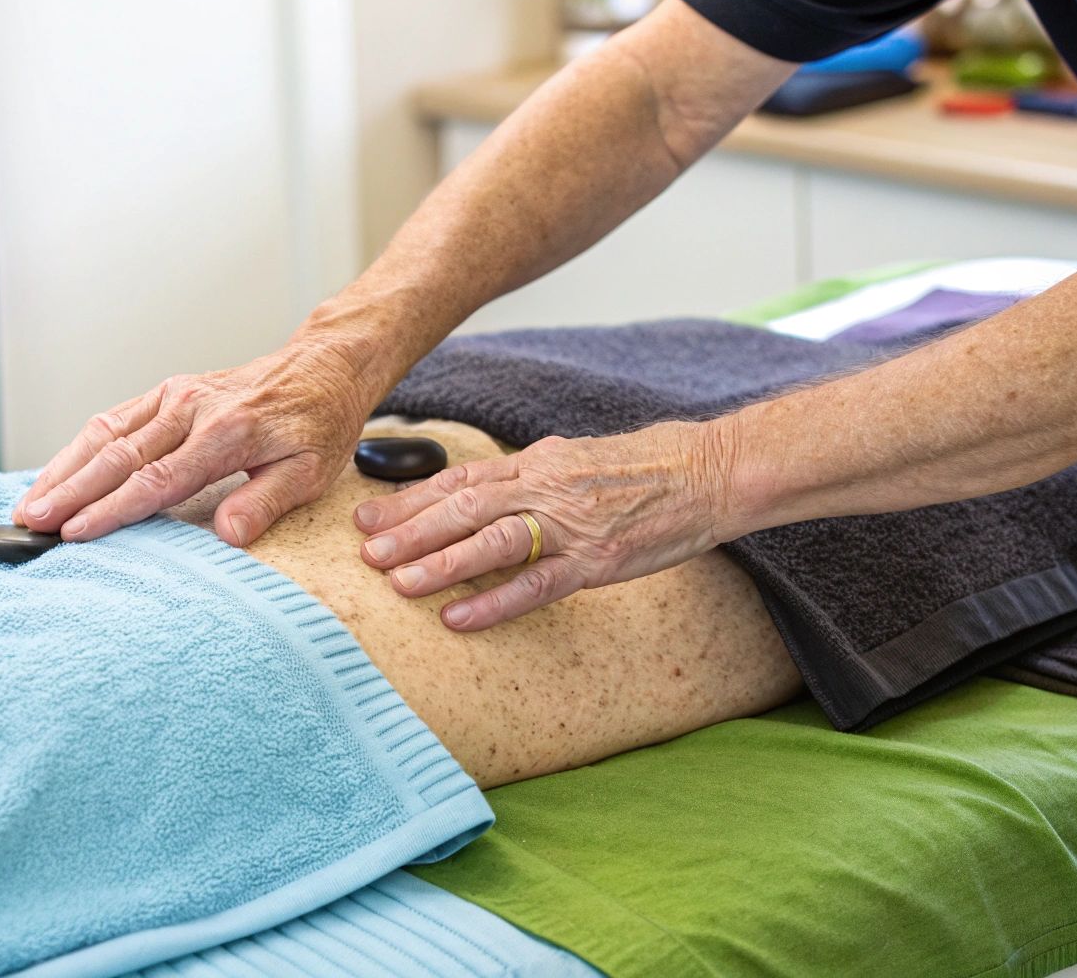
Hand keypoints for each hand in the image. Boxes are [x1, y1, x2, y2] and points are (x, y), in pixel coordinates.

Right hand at [14, 343, 373, 545]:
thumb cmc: (318, 422)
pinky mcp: (168, 392)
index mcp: (225, 433)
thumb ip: (265, 501)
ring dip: (63, 468)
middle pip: (117, 457)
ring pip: (105, 433)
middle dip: (69, 492)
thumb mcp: (310, 471)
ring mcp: (175, 397)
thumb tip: (226, 534)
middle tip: (29, 523)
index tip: (74, 533)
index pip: (155, 480)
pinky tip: (58, 470)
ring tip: (29, 503)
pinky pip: (114, 418)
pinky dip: (79, 445)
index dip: (111, 509)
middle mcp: (191, 410)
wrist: (323, 366)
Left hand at [352, 421, 743, 630]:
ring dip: (440, 562)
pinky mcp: (598, 561)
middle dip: (409, 530)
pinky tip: (459, 618)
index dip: (409, 499)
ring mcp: (571, 524)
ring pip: (492, 541)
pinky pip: (537, 584)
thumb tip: (484, 491)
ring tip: (396, 582)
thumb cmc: (647, 467)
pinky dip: (495, 602)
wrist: (711, 471)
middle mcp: (546, 487)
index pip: (460, 479)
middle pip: (464, 507)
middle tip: (365, 551)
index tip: (367, 516)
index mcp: (538, 462)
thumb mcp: (577, 458)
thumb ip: (531, 476)